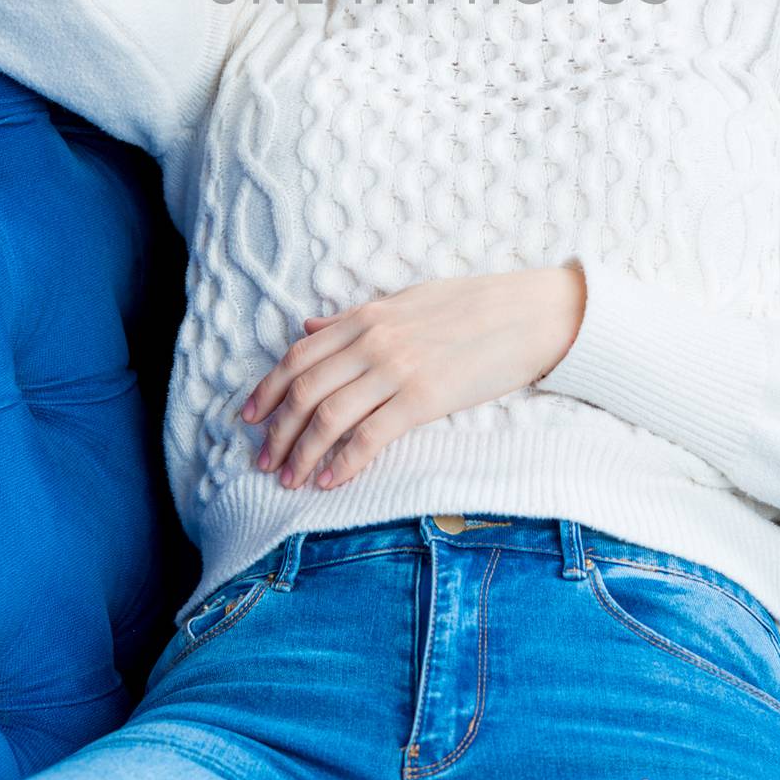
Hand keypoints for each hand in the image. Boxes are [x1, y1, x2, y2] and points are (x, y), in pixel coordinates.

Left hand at [237, 265, 585, 492]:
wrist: (530, 313)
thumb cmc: (474, 304)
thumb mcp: (406, 298)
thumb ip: (355, 315)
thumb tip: (308, 325)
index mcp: (367, 315)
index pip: (298, 355)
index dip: (267, 389)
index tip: (249, 416)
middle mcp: (373, 341)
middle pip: (305, 390)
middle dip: (277, 429)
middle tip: (262, 459)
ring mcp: (397, 369)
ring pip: (328, 415)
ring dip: (301, 452)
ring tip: (288, 478)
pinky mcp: (425, 399)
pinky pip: (370, 436)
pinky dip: (343, 462)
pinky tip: (329, 481)